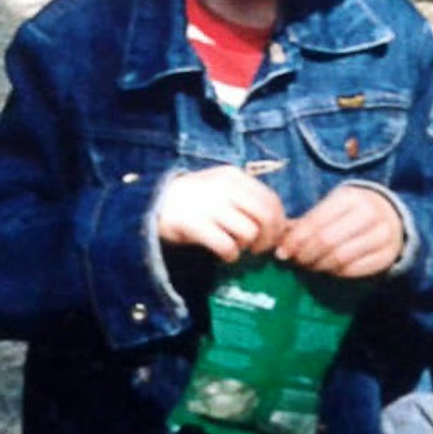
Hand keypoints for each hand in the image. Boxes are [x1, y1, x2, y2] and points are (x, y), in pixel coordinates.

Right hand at [155, 166, 286, 261]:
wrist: (154, 203)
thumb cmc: (194, 199)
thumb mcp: (221, 188)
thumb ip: (245, 199)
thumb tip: (277, 223)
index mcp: (234, 176)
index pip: (271, 200)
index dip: (278, 223)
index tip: (272, 237)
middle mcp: (225, 187)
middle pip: (266, 216)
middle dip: (268, 238)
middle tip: (259, 250)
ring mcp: (209, 205)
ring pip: (249, 231)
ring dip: (248, 247)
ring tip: (238, 250)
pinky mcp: (194, 224)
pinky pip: (226, 245)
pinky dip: (231, 255)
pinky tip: (225, 256)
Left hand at [275, 185, 402, 276]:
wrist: (391, 216)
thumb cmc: (351, 212)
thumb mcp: (332, 207)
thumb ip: (308, 221)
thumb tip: (280, 241)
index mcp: (350, 197)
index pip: (316, 221)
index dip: (296, 239)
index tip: (282, 252)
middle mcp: (369, 213)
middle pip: (327, 241)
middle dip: (305, 254)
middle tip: (296, 261)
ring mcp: (383, 235)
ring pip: (341, 258)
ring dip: (319, 265)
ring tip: (310, 266)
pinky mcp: (388, 255)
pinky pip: (355, 270)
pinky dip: (337, 273)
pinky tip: (329, 269)